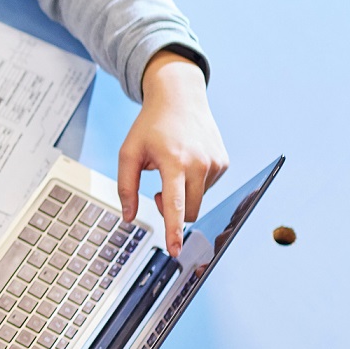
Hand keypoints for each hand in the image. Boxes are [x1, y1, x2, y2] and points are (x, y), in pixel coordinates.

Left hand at [117, 51, 228, 255]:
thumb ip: (126, 187)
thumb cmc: (151, 126)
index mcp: (174, 161)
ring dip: (182, 194)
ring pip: (198, 200)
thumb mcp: (129, 153)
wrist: (180, 98)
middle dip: (172, 211)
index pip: (175, 204)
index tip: (176, 250)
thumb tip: (128, 217)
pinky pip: (206, 188)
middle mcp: (200, 164)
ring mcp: (216, 163)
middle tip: (155, 191)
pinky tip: (186, 162)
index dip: (174, 230)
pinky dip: (193, 184)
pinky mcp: (223, 163)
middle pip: (189, 210)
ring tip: (171, 168)